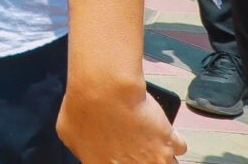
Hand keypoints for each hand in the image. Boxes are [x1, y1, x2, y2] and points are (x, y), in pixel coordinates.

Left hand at [56, 77, 184, 163]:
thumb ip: (81, 147)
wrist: (106, 91)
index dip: (116, 160)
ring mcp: (154, 160)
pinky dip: (172, 140)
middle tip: (136, 148)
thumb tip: (85, 149)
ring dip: (159, 156)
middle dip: (141, 159)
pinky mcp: (170, 143)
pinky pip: (179, 148)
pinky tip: (162, 130)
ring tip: (149, 142)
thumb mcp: (69, 132)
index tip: (118, 154)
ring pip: (167, 163)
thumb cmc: (81, 109)